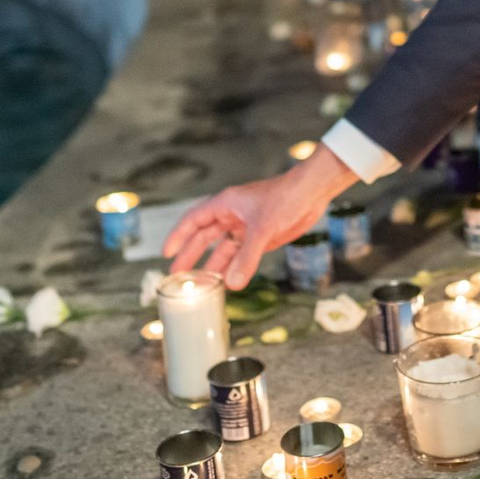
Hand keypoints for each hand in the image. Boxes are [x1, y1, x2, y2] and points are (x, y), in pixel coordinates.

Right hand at [163, 144, 356, 288]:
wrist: (313, 192)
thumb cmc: (286, 197)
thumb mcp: (263, 228)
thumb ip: (247, 257)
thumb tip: (232, 284)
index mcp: (226, 204)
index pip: (194, 219)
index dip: (179, 235)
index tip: (166, 253)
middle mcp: (233, 215)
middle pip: (205, 237)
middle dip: (192, 256)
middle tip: (178, 277)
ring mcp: (247, 226)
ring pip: (224, 248)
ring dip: (213, 265)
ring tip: (200, 286)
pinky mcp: (262, 237)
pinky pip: (242, 255)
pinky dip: (234, 268)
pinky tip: (228, 282)